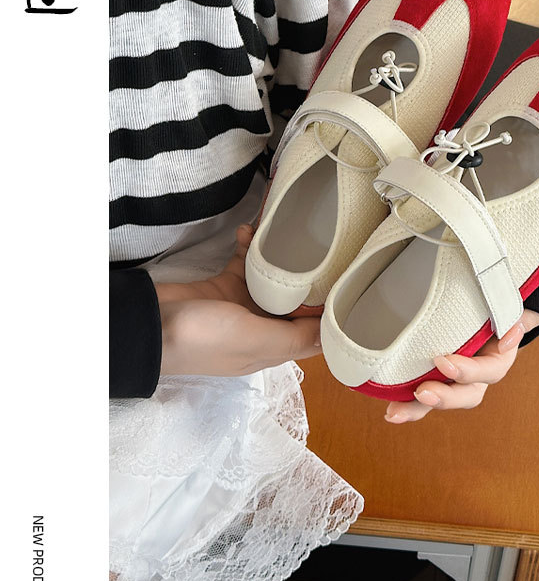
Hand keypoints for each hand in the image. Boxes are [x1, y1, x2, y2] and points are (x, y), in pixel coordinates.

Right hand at [156, 225, 321, 377]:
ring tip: (287, 232)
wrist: (149, 323)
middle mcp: (261, 328)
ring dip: (280, 257)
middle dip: (310, 278)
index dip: (331, 312)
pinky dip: (249, 247)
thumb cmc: (204, 338)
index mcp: (272, 349)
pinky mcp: (224, 284)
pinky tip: (249, 231)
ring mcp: (242, 305)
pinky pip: (245, 263)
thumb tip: (334, 337)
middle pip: (296, 302)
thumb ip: (294, 338)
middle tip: (325, 248)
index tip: (348, 283)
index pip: (312, 333)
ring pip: (273, 279)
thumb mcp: (254, 341)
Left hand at [383, 309, 538, 422]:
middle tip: (422, 392)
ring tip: (396, 412)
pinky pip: (421, 397)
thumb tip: (513, 331)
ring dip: (418, 409)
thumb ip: (514, 316)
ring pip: (440, 401)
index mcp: (497, 360)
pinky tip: (390, 411)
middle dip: (443, 397)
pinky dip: (405, 405)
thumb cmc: (492, 310)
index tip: (443, 363)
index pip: (488, 371)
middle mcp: (477, 378)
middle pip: (465, 396)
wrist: (480, 312)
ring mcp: (454, 382)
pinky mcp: (434, 381)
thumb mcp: (507, 309)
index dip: (468, 371)